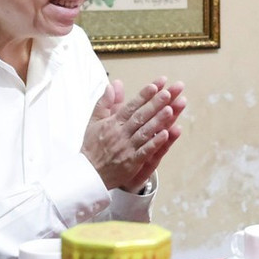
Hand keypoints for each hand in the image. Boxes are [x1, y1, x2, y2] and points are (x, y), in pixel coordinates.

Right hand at [82, 77, 185, 192]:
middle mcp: (121, 134)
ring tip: (170, 110)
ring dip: (157, 121)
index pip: (130, 106)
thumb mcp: (94, 121)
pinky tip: (166, 134)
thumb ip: (105, 102)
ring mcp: (127, 148)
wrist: (88, 174)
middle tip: (168, 93)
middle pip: (140, 116)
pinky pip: (145, 151)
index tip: (155, 85)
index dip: (143, 95)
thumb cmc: (92, 147)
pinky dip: (155, 142)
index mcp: (113, 123)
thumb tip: (112, 84)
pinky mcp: (131, 162)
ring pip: (144, 132)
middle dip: (154, 104)